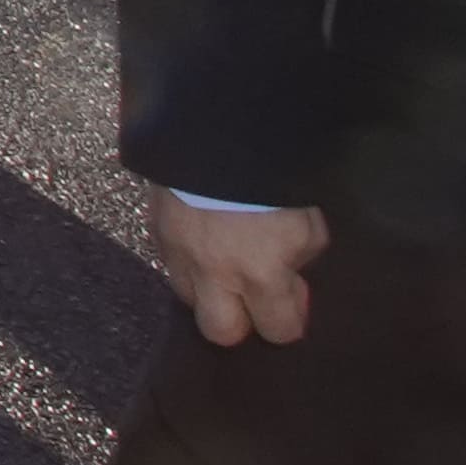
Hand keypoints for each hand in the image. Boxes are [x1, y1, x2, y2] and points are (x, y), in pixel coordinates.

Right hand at [150, 191, 326, 347]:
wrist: (220, 132)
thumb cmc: (274, 178)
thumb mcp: (308, 224)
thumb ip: (300, 258)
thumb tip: (288, 273)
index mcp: (261, 275)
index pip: (278, 330)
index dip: (290, 318)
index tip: (294, 295)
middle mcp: (214, 275)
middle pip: (220, 332)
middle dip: (239, 321)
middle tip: (253, 296)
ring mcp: (179, 253)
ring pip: (187, 298)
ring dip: (207, 290)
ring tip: (224, 265)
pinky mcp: (157, 228)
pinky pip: (170, 261)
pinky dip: (187, 260)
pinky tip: (203, 239)